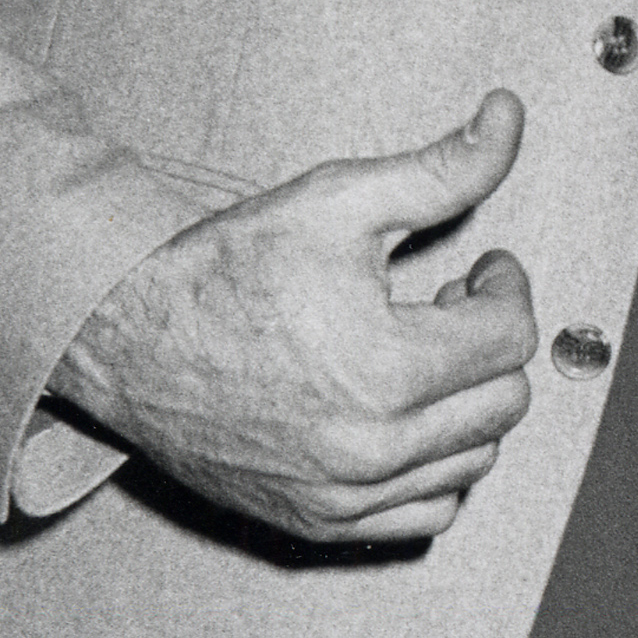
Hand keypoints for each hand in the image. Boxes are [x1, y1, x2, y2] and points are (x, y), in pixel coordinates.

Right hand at [52, 91, 537, 545]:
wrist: (126, 341)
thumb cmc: (228, 268)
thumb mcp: (338, 199)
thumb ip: (443, 168)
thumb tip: (510, 114)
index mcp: (387, 370)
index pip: (511, 337)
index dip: (506, 287)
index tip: (484, 267)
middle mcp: (372, 449)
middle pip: (503, 403)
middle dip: (490, 343)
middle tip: (450, 305)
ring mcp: (345, 497)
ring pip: (473, 461)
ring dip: (468, 403)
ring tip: (423, 354)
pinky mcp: (320, 523)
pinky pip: (428, 513)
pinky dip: (435, 467)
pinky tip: (405, 415)